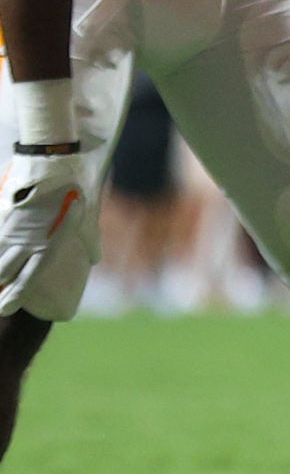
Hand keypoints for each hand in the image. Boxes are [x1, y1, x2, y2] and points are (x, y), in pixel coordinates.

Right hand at [0, 147, 96, 314]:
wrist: (51, 163)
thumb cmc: (74, 191)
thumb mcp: (86, 218)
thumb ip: (90, 241)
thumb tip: (95, 260)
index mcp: (47, 246)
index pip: (27, 280)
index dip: (14, 297)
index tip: (6, 309)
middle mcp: (25, 242)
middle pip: (2, 273)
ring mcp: (10, 230)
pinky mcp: (1, 217)